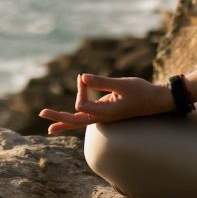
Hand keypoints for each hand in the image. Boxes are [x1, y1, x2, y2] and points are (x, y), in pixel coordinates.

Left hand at [38, 73, 171, 134]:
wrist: (155, 101)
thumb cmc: (141, 92)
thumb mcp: (121, 84)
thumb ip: (101, 82)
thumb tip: (82, 77)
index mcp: (106, 113)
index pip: (82, 105)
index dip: (80, 90)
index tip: (84, 78)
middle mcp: (102, 117)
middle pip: (76, 120)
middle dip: (59, 118)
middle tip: (41, 114)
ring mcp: (102, 115)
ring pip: (79, 118)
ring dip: (63, 115)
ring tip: (44, 114)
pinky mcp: (103, 110)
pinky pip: (85, 112)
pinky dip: (75, 109)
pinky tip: (64, 114)